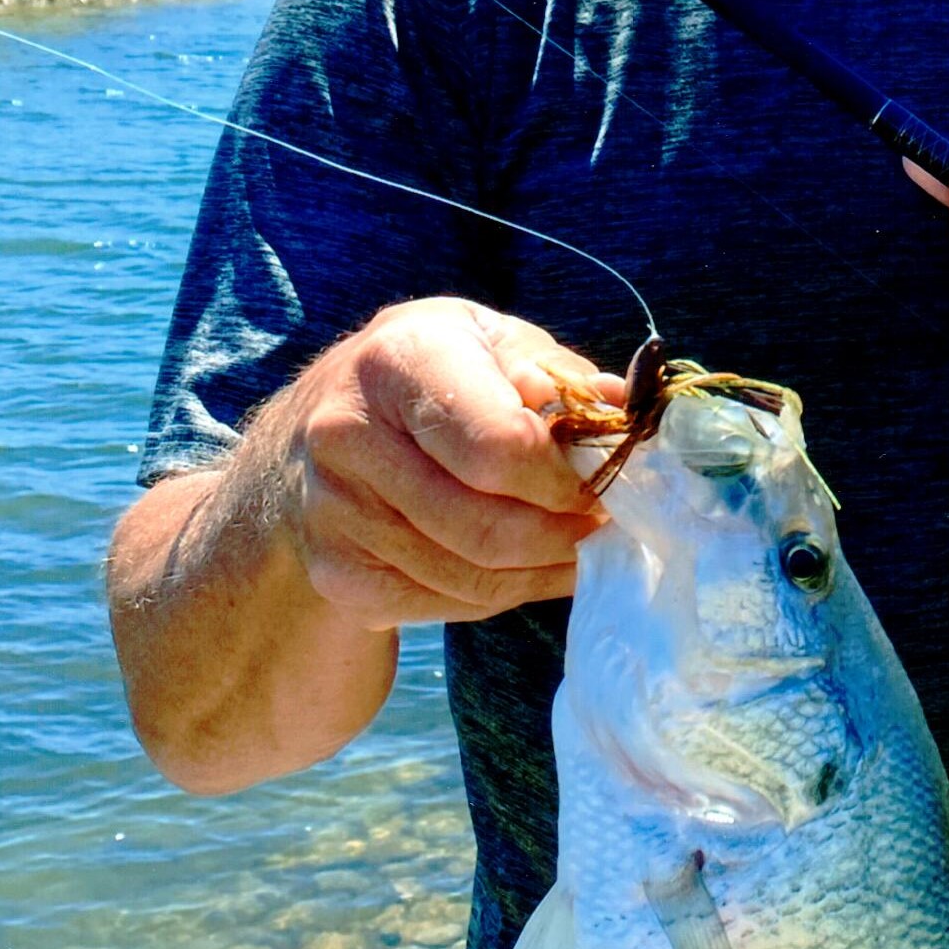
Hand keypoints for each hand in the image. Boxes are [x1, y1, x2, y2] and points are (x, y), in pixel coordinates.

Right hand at [248, 297, 616, 626]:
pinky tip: (524, 564)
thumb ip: (563, 379)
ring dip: (544, 571)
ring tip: (577, 546)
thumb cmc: (434, 374)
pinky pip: (447, 604)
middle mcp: (348, 434)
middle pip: (486, 527)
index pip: (499, 447)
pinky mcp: (336, 572)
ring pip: (472, 577)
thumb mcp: (493, 344)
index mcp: (398, 360)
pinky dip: (503, 593)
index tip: (606, 483)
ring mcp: (333, 511)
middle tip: (607, 528)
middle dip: (565, 536)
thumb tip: (627, 418)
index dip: (565, 480)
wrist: (321, 426)